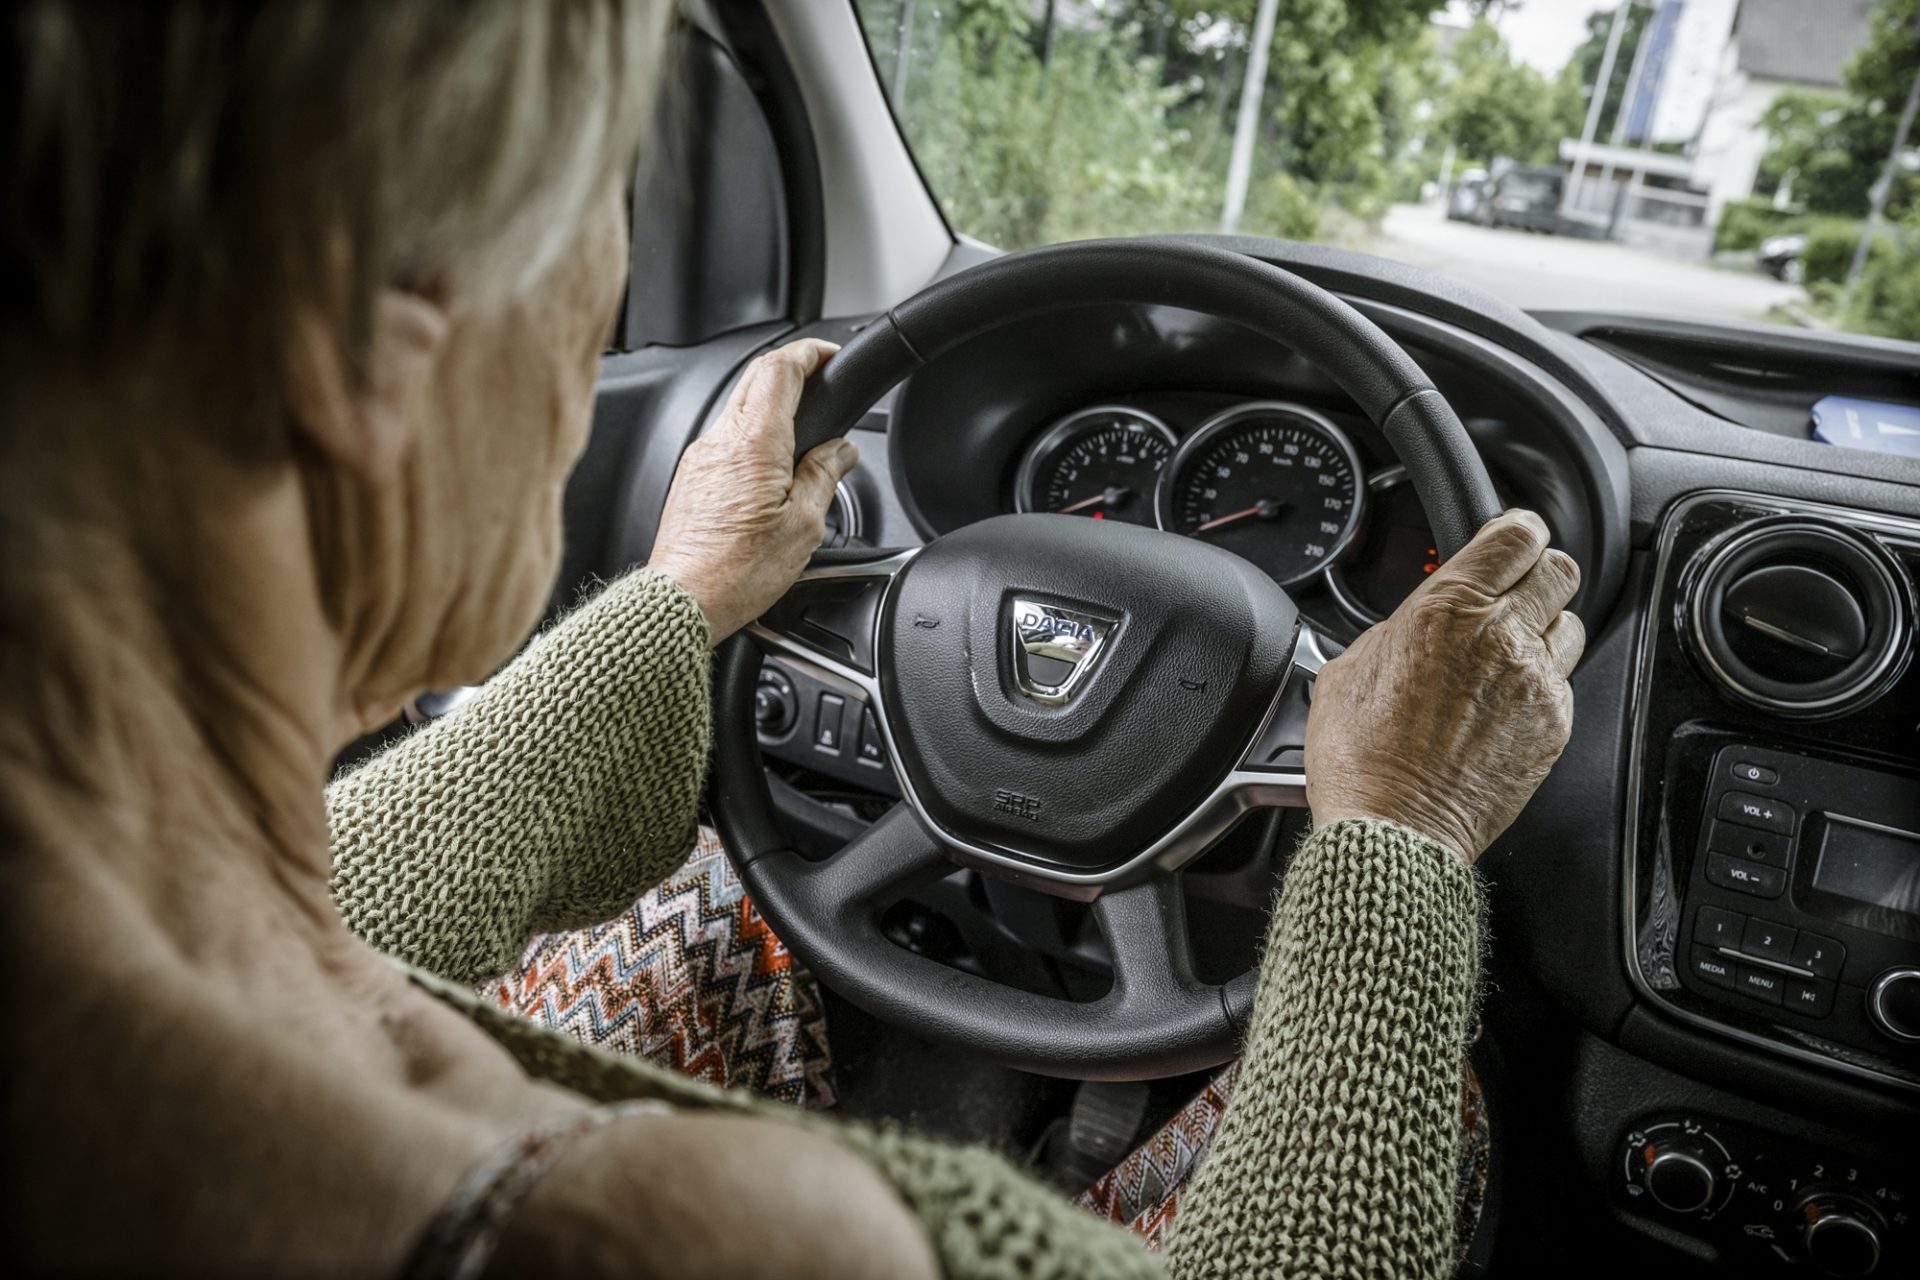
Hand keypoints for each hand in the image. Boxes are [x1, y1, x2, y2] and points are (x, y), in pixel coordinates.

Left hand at [649, 340, 857, 643]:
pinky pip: (725, 438)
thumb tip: (841, 451)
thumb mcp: (804, 525)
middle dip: (791, 369)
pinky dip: (753, 434)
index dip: (808, 352)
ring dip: (772, 404)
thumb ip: (825, 476)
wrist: (684, 601)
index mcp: (754, 443)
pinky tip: (771, 464)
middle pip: (756, 377)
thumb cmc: (736, 572)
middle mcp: (721, 440)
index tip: (829, 355)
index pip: (779, 369)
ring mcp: (700, 456)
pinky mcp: (692, 476)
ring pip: (739, 407)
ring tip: (802, 430)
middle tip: (821, 379)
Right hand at [1305, 509, 1584, 863]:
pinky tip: (1503, 702)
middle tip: (1513, 588)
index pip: (1517, 534)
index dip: (1517, 530)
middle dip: (1538, 572)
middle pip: (1560, 569)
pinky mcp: (1553, 726)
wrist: (1391, 829)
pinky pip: (1564, 684)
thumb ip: (1395, 628)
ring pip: (1571, 624)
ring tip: (1510, 649)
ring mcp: (1535, 683)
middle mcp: (1500, 637)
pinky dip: (1541, 684)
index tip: (1510, 538)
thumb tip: (1414, 621)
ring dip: (1545, 627)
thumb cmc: (1359, 758)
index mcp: (1446, 607)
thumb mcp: (1348, 667)